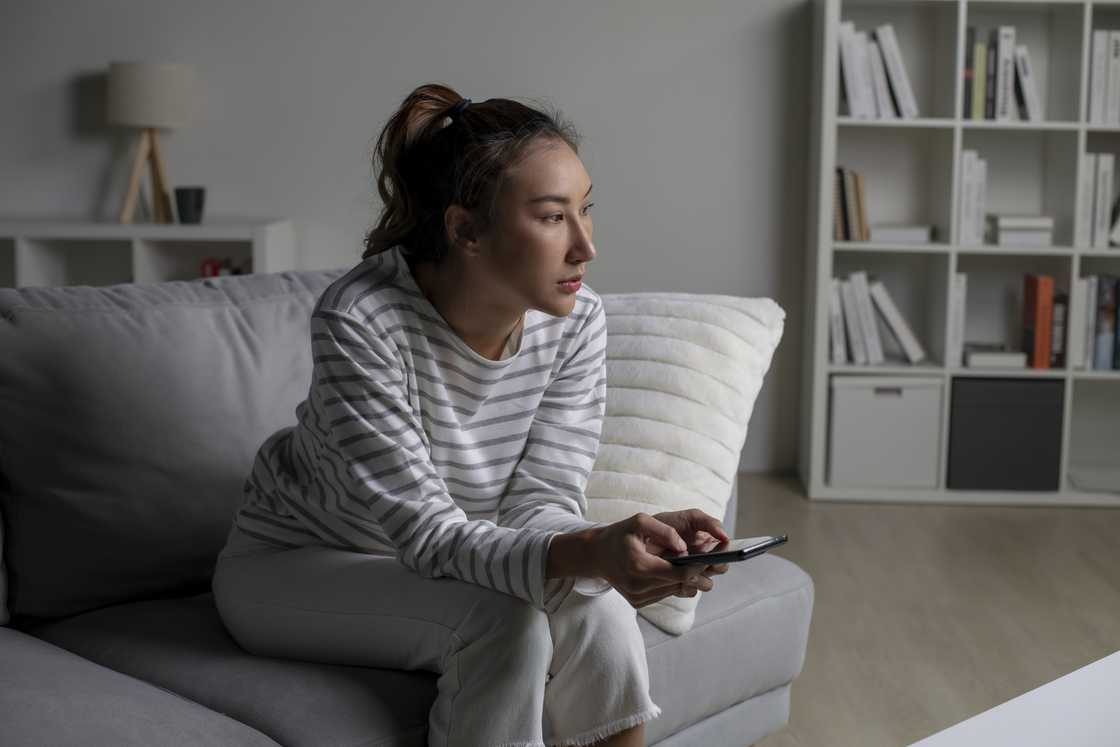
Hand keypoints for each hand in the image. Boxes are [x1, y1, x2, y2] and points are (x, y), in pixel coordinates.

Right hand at [586, 513, 713, 608]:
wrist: (596, 554)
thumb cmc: (619, 534)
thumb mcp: (639, 521)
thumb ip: (665, 531)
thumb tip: (684, 549)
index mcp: (639, 566)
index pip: (680, 573)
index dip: (698, 566)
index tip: (709, 557)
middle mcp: (638, 586)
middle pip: (680, 585)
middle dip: (697, 573)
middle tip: (709, 561)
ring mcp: (637, 597)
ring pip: (675, 591)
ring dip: (686, 580)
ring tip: (693, 565)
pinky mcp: (638, 602)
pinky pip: (665, 594)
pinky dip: (673, 584)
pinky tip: (673, 572)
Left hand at [652, 508, 731, 584]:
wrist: (640, 534)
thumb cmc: (667, 523)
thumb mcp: (690, 518)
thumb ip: (709, 523)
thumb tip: (725, 537)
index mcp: (710, 545)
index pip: (726, 556)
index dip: (725, 557)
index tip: (718, 555)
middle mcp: (702, 560)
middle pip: (718, 570)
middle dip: (712, 568)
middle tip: (702, 563)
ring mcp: (690, 573)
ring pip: (704, 584)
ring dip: (699, 579)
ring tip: (688, 573)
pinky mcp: (677, 584)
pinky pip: (687, 591)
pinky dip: (684, 587)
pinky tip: (675, 580)